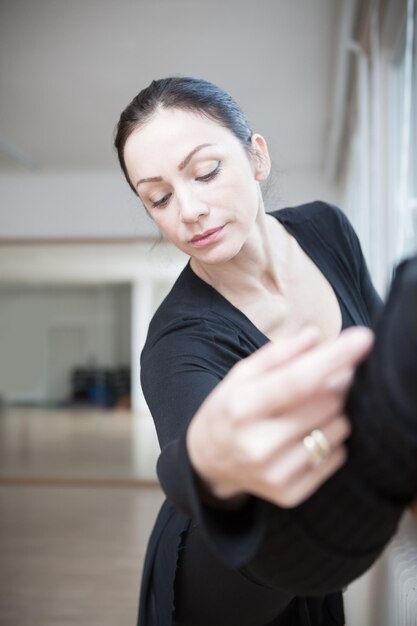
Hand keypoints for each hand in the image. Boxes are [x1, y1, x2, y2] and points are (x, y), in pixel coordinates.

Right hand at [186, 326, 373, 507]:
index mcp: (242, 408)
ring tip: (310, 409)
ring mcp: (275, 473)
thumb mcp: (241, 375)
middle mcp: (258, 444)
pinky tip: (306, 435)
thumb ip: (278, 354)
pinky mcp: (290, 494)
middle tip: (327, 377)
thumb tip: (315, 337)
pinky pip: (337, 456)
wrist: (207, 462)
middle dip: (336, 382)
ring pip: (338, 429)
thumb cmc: (229, 409)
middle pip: (327, 403)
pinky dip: (330, 440)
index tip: (363, 339)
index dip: (334, 359)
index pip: (297, 380)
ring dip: (334, 412)